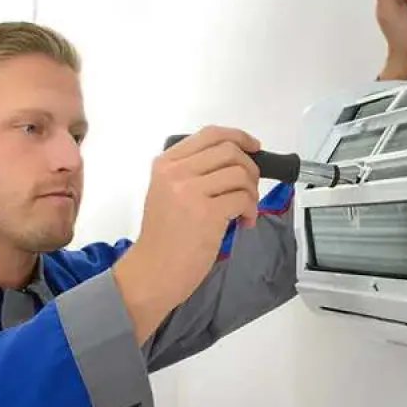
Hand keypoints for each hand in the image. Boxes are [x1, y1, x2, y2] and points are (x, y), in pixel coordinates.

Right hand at [112, 126, 261, 341]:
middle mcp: (176, 173)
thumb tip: (233, 161)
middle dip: (250, 167)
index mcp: (165, 164)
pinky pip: (244, 198)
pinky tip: (244, 222)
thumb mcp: (165, 193)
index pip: (210, 134)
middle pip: (229, 151)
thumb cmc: (163, 238)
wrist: (153, 272)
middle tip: (251, 187)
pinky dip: (251, 210)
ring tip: (245, 209)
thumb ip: (190, 172)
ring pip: (240, 174)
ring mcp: (191, 192)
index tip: (253, 147)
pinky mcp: (208, 214)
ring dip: (252, 191)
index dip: (239, 137)